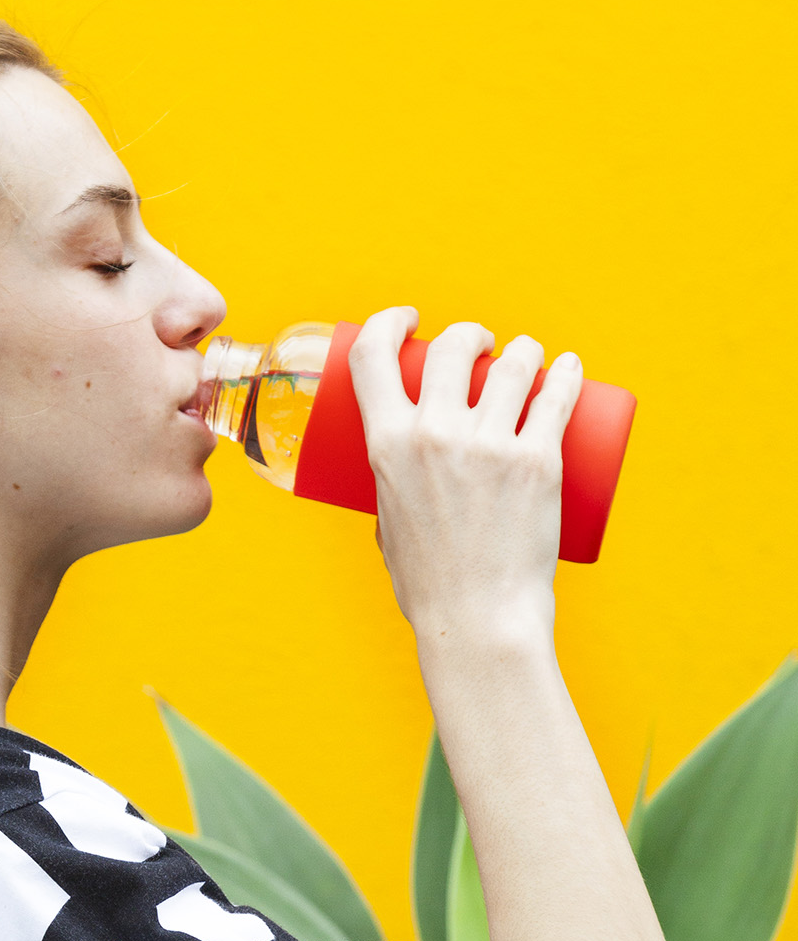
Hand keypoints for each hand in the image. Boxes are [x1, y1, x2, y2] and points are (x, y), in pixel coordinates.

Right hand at [348, 307, 581, 656]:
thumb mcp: (387, 524)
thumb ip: (392, 490)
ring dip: (522, 350)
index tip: (408, 321)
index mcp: (386, 446)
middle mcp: (435, 435)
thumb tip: (404, 476)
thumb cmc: (428, 584)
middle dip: (469, 335)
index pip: (372, 355)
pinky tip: (569, 366)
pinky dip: (566, 372)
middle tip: (481, 348)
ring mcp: (490, 445)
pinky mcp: (538, 461)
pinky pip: (557, 396)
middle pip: (451, 347)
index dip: (388, 322)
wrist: (478, 619)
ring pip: (512, 364)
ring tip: (527, 358)